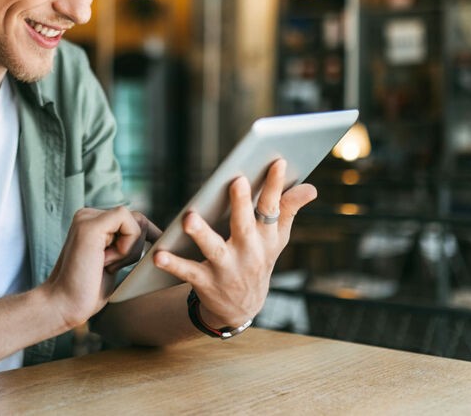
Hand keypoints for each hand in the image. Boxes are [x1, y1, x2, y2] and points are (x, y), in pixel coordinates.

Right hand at [43, 206, 157, 328]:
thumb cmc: (88, 290)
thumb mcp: (114, 261)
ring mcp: (87, 218)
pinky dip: (127, 246)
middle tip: (110, 266)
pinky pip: (128, 223)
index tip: (155, 253)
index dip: (147, 236)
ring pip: (136, 221)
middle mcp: (88, 215)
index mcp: (93, 221)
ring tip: (104, 265)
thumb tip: (155, 236)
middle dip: (137, 246)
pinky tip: (105, 261)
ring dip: (130, 249)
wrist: (63, 304)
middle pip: (138, 219)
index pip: (133, 219)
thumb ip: (126, 244)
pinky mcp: (90, 225)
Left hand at [153, 159, 316, 326]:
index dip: (275, 186)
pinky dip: (173, 265)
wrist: (241, 308)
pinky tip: (159, 255)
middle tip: (237, 181)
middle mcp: (248, 252)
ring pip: (213, 249)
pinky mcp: (206, 282)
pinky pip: (188, 272)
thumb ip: (288, 210)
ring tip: (189, 219)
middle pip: (244, 225)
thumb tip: (311, 187)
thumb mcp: (276, 239)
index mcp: (266, 237)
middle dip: (241, 204)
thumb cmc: (257, 260)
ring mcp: (227, 268)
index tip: (278, 162)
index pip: (272, 208)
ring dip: (201, 234)